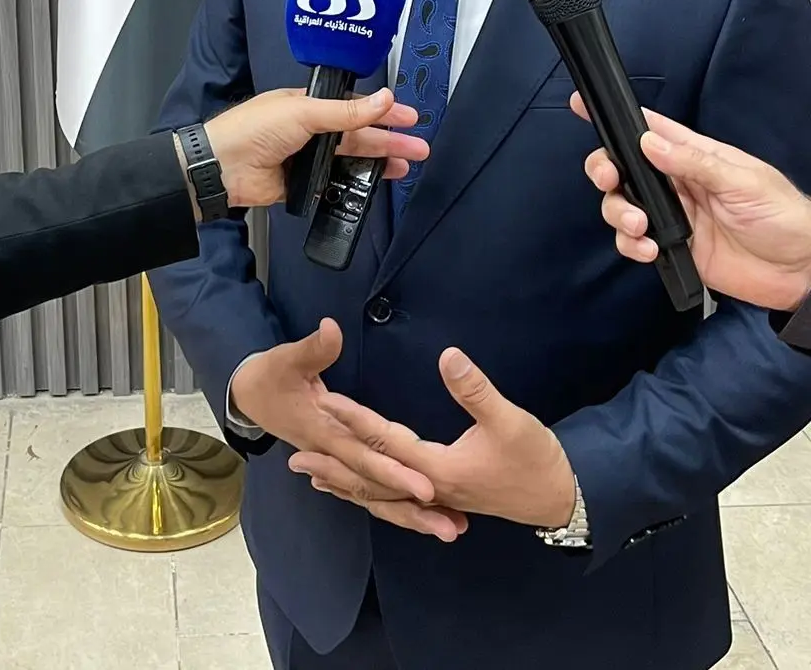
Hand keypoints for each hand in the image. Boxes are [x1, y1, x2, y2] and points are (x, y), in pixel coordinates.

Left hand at [203, 87, 427, 210]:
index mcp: (307, 106)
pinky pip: (334, 183)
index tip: (408, 118)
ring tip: (406, 166)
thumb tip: (384, 99)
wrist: (222, 167)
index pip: (353, 107)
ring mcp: (306, 158)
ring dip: (378, 163)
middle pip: (357, 136)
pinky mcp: (302, 183)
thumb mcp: (303, 112)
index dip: (382, 113)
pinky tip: (374, 184)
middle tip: (419, 147)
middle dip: (389, 140)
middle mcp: (309, 131)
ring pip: (350, 160)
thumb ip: (345, 111)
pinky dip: (354, 183)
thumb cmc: (253, 129)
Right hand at [230, 321, 467, 541]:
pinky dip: (396, 509)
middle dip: (412, 508)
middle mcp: (332, 456)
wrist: (248, 395)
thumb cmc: (271, 375)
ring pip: (375, 499)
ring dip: (411, 516)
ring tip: (451, 530)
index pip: (362, 457)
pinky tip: (423, 519)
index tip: (427, 487)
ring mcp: (336, 465)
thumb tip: (332, 329)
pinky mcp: (341, 465)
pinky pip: (370, 495)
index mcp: (322, 433)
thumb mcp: (287, 358)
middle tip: (451, 525)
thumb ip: (313, 348)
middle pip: (375, 489)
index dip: (393, 472)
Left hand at [307, 349, 576, 529]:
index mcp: (438, 467)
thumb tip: (448, 356)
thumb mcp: (510, 420)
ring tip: (312, 477)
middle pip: (371, 475)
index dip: (353, 418)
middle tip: (293, 457)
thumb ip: (476, 390)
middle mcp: (430, 486)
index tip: (323, 400)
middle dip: (333, 465)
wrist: (562, 499)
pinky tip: (359, 492)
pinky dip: (372, 496)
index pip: (385, 439)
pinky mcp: (444, 498)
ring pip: (381, 493)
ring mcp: (436, 497)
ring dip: (345, 483)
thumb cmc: (537, 460)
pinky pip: (396, 499)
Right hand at [572, 94, 810, 311]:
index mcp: (695, 157)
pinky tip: (650, 250)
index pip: (649, 129)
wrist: (800, 271)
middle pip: (621, 168)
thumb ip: (695, 163)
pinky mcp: (671, 247)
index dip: (615, 118)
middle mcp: (676, 183)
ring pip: (620, 205)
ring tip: (640, 226)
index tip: (580, 105)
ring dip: (618, 213)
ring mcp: (671, 215)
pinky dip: (632, 246)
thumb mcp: (744, 181)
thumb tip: (649, 143)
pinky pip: (633, 242)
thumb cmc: (783, 216)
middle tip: (609, 181)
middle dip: (604, 171)